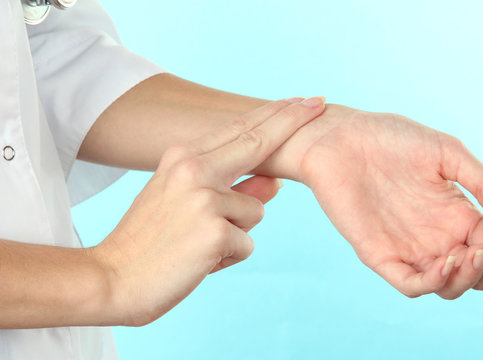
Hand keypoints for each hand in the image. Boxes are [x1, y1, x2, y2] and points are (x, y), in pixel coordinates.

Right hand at [88, 97, 325, 325]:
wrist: (113, 278)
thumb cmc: (152, 240)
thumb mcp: (186, 204)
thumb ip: (234, 189)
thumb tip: (276, 183)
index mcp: (183, 156)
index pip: (240, 128)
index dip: (275, 113)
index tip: (301, 100)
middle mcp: (194, 168)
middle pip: (259, 140)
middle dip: (293, 120)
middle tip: (319, 101)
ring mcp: (205, 197)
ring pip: (256, 211)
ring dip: (236, 232)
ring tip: (198, 244)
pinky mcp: (215, 230)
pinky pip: (246, 243)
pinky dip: (227, 257)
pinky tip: (198, 261)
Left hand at [272, 105, 482, 298]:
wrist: (340, 136)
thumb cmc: (389, 138)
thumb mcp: (445, 152)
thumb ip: (481, 181)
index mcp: (453, 214)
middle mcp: (434, 236)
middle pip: (476, 273)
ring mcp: (407, 248)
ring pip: (448, 286)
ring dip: (469, 277)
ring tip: (474, 251)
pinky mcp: (378, 254)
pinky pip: (410, 284)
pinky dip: (434, 282)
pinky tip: (448, 261)